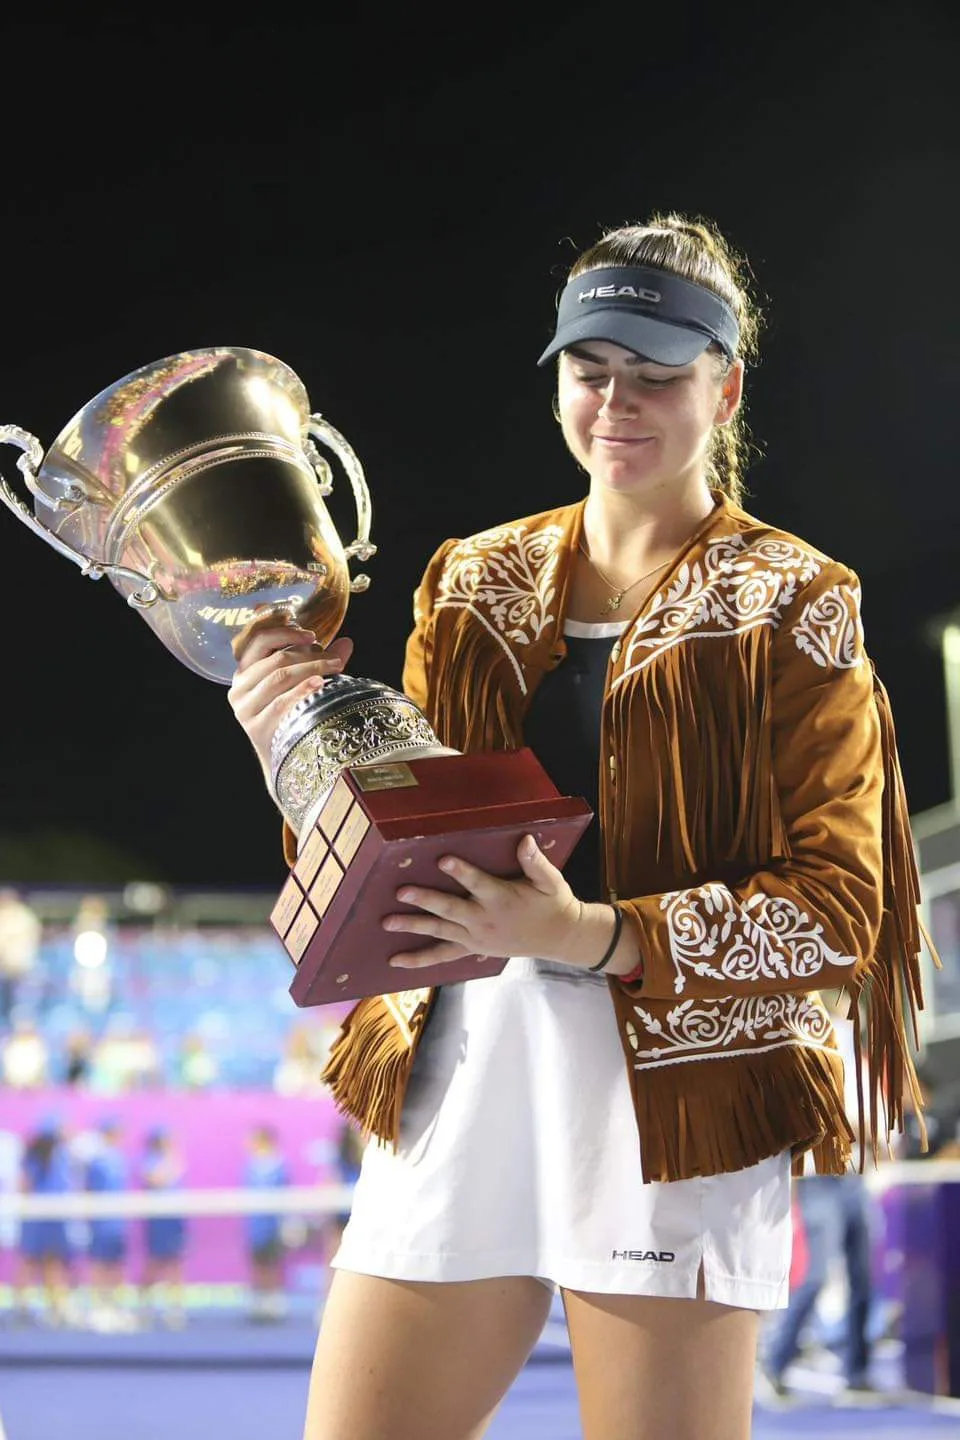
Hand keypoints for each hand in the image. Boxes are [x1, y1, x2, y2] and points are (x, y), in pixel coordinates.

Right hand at [227, 613, 353, 781]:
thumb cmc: (292, 713)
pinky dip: (302, 691)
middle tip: (337, 660)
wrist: (282, 755)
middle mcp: (238, 688)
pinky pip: (282, 703)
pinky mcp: (255, 728)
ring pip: (279, 678)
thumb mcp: (299, 682)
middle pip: (276, 660)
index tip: (313, 636)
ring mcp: (245, 709)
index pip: (259, 640)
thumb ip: (317, 662)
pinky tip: (320, 685)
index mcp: (245, 671)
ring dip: (312, 669)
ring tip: (336, 668)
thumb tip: (347, 643)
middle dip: (310, 656)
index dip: (286, 633)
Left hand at [383, 834, 583, 968]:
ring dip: (413, 925)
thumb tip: (525, 841)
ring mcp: (475, 937)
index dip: (461, 871)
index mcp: (501, 898)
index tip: (443, 859)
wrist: (559, 937)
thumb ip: (535, 862)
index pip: (478, 883)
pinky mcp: (471, 948)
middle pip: (450, 909)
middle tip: (402, 892)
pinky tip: (396, 960)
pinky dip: (419, 959)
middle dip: (425, 899)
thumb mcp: (551, 881)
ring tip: (387, 922)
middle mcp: (484, 919)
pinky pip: (442, 955)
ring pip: (439, 931)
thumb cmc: (553, 903)